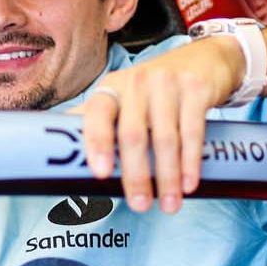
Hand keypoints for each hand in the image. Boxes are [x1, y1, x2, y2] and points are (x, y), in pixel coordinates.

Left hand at [79, 38, 241, 213]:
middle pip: (132, 134)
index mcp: (112, 88)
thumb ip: (99, 123)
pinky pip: (191, 131)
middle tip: (140, 206)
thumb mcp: (126, 99)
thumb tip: (62, 157)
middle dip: (135, 175)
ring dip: (167, 176)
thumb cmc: (155, 92)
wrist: (205, 59)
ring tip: (169, 205)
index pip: (97, 114)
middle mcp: (137, 82)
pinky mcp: (195, 89)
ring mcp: (167, 83)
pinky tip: (189, 183)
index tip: (100, 174)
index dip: (96, 143)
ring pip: (164, 138)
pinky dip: (190, 161)